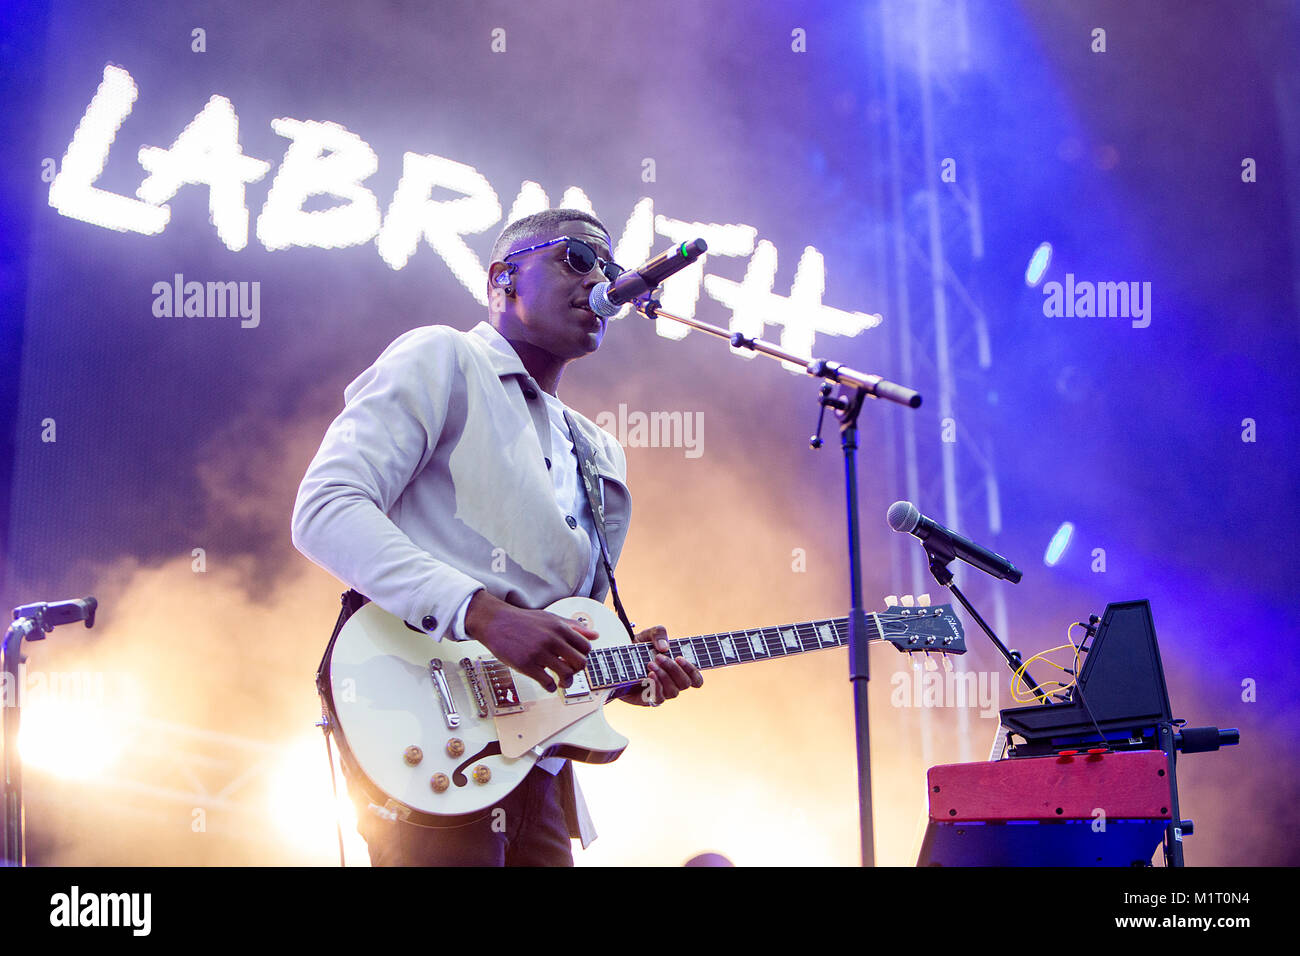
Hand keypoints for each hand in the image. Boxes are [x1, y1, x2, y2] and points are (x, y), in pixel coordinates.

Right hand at [464, 591, 597, 693]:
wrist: (497, 622)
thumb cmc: (525, 621)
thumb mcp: (552, 618)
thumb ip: (574, 627)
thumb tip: (595, 635)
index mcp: (560, 627)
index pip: (585, 647)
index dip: (583, 656)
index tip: (574, 660)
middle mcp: (552, 639)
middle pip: (580, 663)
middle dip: (577, 671)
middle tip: (570, 673)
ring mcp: (539, 653)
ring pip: (566, 675)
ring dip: (567, 683)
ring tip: (562, 683)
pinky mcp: (526, 665)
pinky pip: (548, 683)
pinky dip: (551, 687)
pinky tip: (547, 683)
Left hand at [619, 625, 703, 705]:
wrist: (616, 662)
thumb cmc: (637, 649)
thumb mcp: (647, 635)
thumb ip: (658, 633)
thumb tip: (664, 647)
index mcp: (678, 671)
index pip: (696, 679)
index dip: (694, 671)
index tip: (679, 658)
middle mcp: (673, 684)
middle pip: (685, 683)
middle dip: (674, 669)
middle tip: (659, 657)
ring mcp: (662, 693)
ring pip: (673, 691)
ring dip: (664, 676)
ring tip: (650, 663)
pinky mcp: (648, 700)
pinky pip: (659, 699)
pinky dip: (656, 686)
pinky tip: (649, 675)